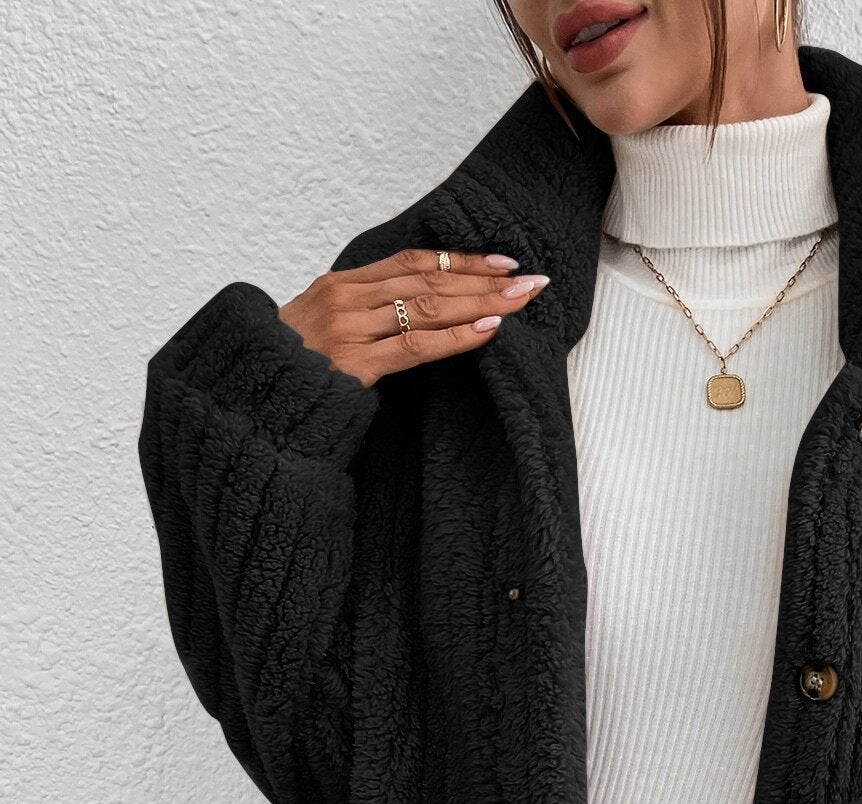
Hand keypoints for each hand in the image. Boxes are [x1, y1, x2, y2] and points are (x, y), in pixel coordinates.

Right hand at [277, 248, 550, 389]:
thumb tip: (411, 310)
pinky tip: (488, 329)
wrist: (247, 402)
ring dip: (481, 302)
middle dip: (484, 279)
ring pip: (428, 307)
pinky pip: (415, 346)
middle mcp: (344, 298)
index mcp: (339, 284)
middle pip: (428, 279)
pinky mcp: (352, 364)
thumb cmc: (288, 372)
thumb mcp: (322, 329)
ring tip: (522, 301)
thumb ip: (362, 315)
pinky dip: (456, 336)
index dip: (460, 260)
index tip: (501, 263)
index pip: (413, 262)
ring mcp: (348, 328)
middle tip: (531, 281)